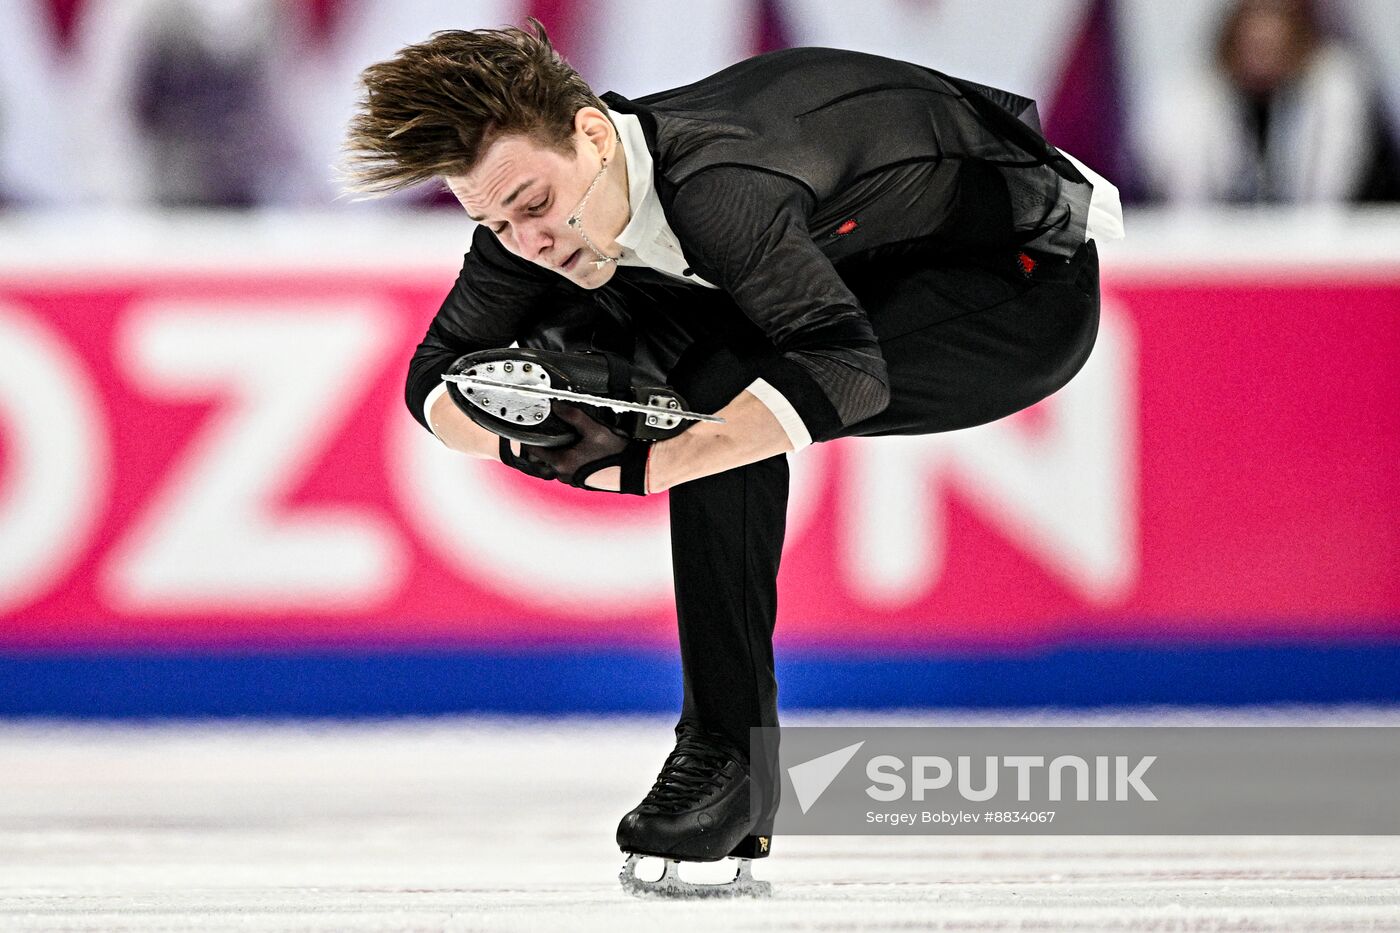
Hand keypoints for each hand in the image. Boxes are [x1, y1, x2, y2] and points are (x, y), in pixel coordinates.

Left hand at [524, 404, 649, 494]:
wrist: (634, 469)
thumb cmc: (616, 453)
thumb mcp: (594, 429)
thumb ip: (573, 416)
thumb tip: (557, 406)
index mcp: (562, 463)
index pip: (535, 451)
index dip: (529, 439)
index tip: (526, 432)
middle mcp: (565, 474)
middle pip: (544, 459)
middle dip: (545, 446)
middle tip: (547, 433)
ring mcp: (573, 480)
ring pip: (557, 465)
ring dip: (558, 454)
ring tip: (566, 441)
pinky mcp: (583, 482)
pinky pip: (569, 470)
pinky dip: (569, 461)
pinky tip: (579, 452)